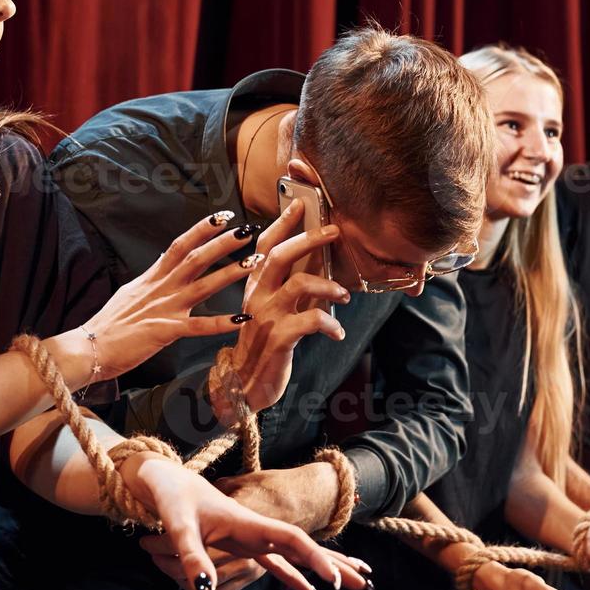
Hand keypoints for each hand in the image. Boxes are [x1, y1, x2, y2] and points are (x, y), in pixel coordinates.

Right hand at [83, 213, 263, 376]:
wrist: (88, 349)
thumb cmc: (109, 326)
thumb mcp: (130, 294)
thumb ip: (151, 281)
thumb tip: (162, 265)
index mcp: (152, 278)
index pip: (180, 245)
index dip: (202, 229)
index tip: (223, 216)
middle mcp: (160, 288)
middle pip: (196, 258)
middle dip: (223, 242)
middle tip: (248, 229)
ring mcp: (164, 308)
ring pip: (203, 285)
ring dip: (230, 273)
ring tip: (253, 262)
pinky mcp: (165, 332)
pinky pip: (199, 326)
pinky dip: (221, 323)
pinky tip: (242, 319)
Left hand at [121, 455, 369, 589]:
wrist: (158, 476)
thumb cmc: (168, 493)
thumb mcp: (176, 523)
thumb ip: (191, 555)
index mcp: (246, 522)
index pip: (289, 540)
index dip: (312, 559)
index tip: (332, 580)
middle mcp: (254, 530)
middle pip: (302, 549)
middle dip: (334, 563)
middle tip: (366, 582)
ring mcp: (249, 538)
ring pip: (291, 558)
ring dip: (318, 570)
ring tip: (355, 581)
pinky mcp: (238, 543)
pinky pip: (271, 563)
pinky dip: (291, 574)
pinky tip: (306, 588)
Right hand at [230, 200, 348, 411]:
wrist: (246, 385)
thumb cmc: (265, 344)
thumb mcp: (275, 310)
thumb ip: (293, 288)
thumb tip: (321, 263)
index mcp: (255, 286)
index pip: (265, 246)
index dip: (282, 223)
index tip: (299, 204)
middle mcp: (257, 296)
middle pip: (281, 255)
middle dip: (309, 239)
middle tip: (334, 232)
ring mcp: (266, 316)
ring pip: (300, 283)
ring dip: (329, 285)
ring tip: (344, 296)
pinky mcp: (280, 337)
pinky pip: (312, 320)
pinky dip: (332, 323)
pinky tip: (338, 332)